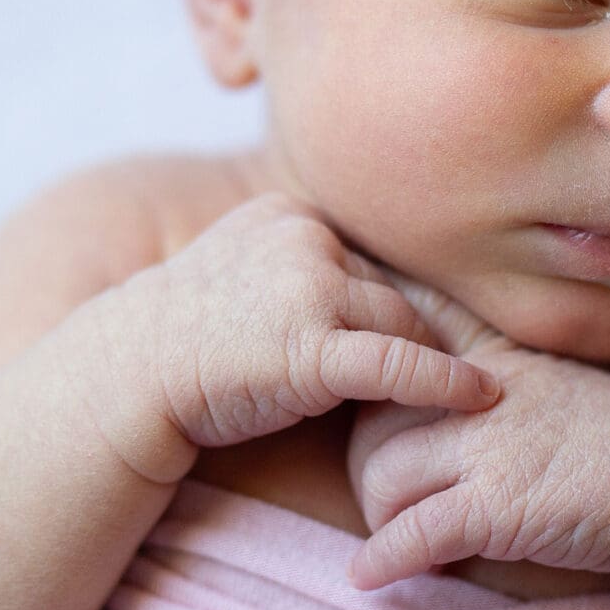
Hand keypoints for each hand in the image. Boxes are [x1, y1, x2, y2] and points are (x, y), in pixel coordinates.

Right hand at [96, 192, 500, 473]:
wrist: (127, 380)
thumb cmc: (188, 340)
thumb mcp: (244, 274)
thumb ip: (303, 268)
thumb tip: (375, 291)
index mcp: (289, 213)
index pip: (365, 260)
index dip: (385, 306)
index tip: (424, 333)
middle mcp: (303, 237)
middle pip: (389, 290)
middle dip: (415, 332)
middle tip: (462, 364)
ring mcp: (307, 288)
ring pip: (402, 325)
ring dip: (425, 362)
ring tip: (462, 394)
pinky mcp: (311, 347)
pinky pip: (402, 365)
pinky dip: (447, 383)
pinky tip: (482, 396)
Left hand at [341, 269, 609, 590]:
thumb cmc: (609, 444)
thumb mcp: (545, 386)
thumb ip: (489, 382)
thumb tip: (428, 406)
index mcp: (490, 358)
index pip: (404, 331)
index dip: (364, 353)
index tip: (337, 366)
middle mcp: (480, 394)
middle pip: (372, 418)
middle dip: (364, 463)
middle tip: (386, 499)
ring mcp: (487, 447)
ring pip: (380, 475)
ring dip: (376, 517)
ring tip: (397, 538)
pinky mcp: (495, 506)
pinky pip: (413, 532)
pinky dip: (382, 559)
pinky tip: (368, 577)